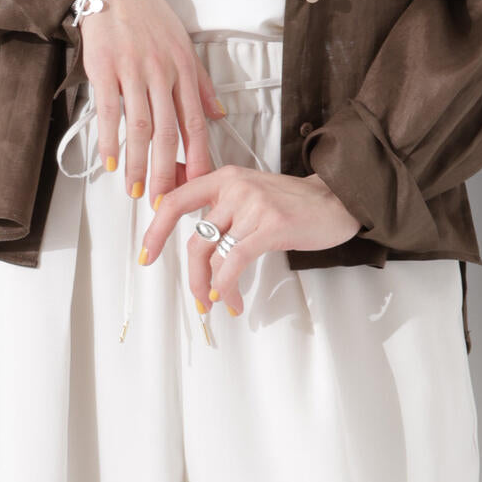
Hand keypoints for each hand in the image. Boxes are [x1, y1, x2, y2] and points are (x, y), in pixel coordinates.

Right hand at [78, 0, 226, 203]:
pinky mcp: (105, 69)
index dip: (196, 158)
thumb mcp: (184, 46)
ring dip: (137, 163)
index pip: (195, 123)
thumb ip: (202, 85)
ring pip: (139, 127)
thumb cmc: (151, 18)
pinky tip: (109, 161)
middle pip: (167, 132)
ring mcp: (133, 71)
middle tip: (162, 201)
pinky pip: (110, 111)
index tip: (197, 185)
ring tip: (134, 188)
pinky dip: (110, 139)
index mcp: (184, 69)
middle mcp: (162, 72)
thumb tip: (219, 114)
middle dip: (165, 172)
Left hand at [139, 164, 361, 314]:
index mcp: (224, 178)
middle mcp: (234, 188)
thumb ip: (219, 204)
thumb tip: (187, 222)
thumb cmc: (291, 202)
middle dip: (192, 276)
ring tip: (219, 303)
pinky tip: (229, 298)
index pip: (176, 200)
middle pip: (195, 240)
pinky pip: (235, 262)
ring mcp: (252, 206)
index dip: (156, 230)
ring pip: (214, 255)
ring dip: (212, 288)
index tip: (147, 254)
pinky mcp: (270, 226)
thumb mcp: (249, 192)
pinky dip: (226, 285)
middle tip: (196, 299)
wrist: (334, 200)